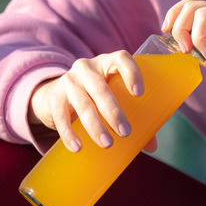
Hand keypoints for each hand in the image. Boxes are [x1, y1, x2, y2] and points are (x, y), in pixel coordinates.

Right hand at [28, 51, 156, 152]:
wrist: (56, 94)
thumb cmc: (95, 96)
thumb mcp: (113, 97)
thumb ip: (134, 115)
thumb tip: (151, 145)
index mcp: (107, 63)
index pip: (121, 59)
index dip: (131, 73)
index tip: (139, 94)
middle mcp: (87, 68)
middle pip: (100, 88)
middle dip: (114, 112)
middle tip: (125, 132)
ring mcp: (69, 81)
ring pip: (83, 103)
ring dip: (95, 125)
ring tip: (107, 143)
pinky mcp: (54, 97)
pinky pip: (61, 116)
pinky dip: (69, 133)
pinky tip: (78, 147)